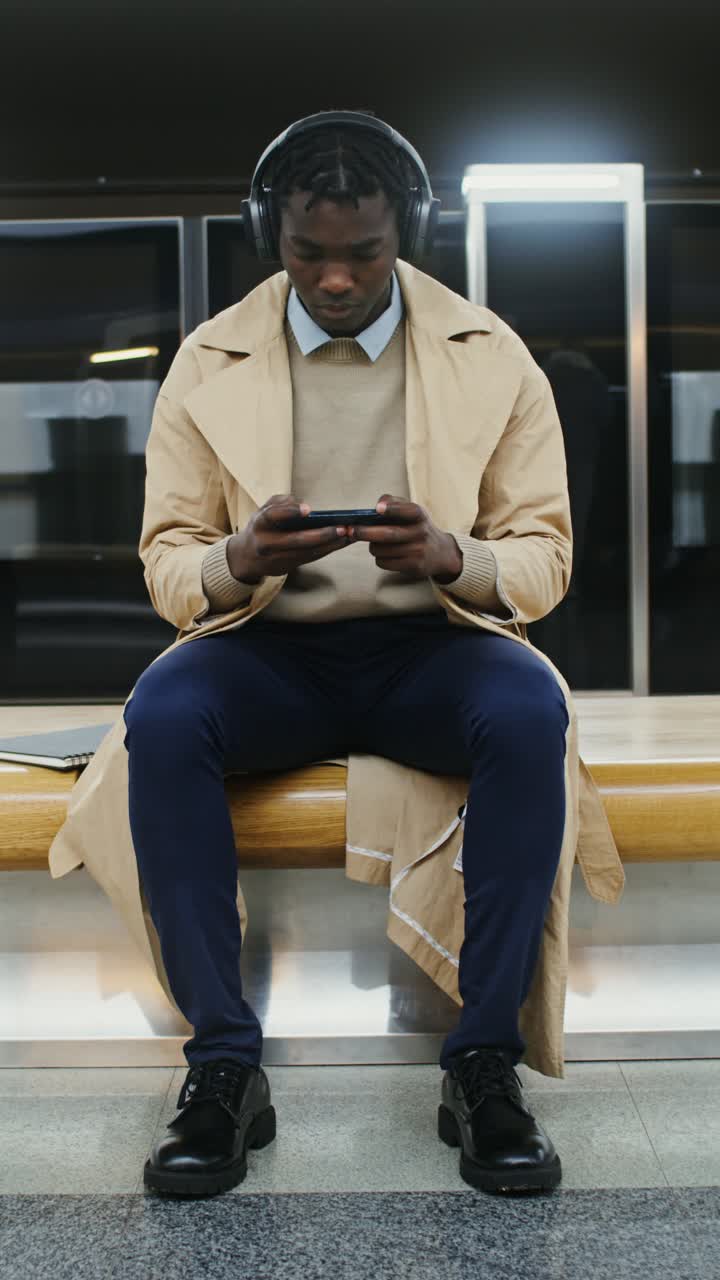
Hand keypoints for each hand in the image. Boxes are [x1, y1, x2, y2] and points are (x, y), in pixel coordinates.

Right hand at [227, 494, 352, 582]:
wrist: (246, 558)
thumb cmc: (260, 528)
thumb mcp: (262, 511)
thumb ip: (279, 503)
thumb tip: (301, 504)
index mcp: (259, 524)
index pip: (273, 516)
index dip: (289, 512)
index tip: (308, 509)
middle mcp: (267, 543)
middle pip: (296, 541)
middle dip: (321, 535)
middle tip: (342, 528)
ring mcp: (277, 558)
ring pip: (308, 553)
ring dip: (331, 545)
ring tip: (350, 534)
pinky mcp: (288, 567)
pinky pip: (311, 558)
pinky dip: (328, 550)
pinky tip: (343, 542)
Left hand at [348, 493, 462, 582]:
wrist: (440, 553)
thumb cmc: (418, 527)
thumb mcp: (412, 510)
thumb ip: (394, 502)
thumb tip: (376, 506)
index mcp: (419, 515)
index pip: (407, 511)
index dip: (392, 509)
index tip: (378, 509)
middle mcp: (420, 533)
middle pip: (388, 534)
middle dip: (365, 532)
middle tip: (351, 530)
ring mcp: (418, 551)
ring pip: (382, 550)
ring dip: (372, 547)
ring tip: (373, 543)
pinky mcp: (414, 566)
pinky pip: (385, 563)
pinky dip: (379, 558)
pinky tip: (384, 554)